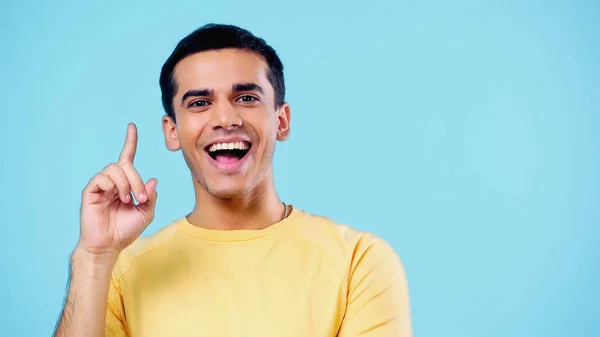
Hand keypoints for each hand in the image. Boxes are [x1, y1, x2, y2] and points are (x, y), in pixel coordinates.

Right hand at [77, 123, 157, 257]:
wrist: (109, 245)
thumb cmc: (125, 230)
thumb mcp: (146, 213)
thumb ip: (151, 196)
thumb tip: (152, 180)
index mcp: (125, 183)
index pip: (127, 158)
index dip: (130, 142)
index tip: (132, 126)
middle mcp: (112, 181)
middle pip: (126, 165)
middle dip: (137, 179)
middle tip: (140, 197)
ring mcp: (100, 185)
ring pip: (115, 169)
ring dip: (126, 183)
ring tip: (128, 199)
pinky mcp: (90, 191)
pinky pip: (101, 177)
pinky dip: (113, 186)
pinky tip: (116, 198)